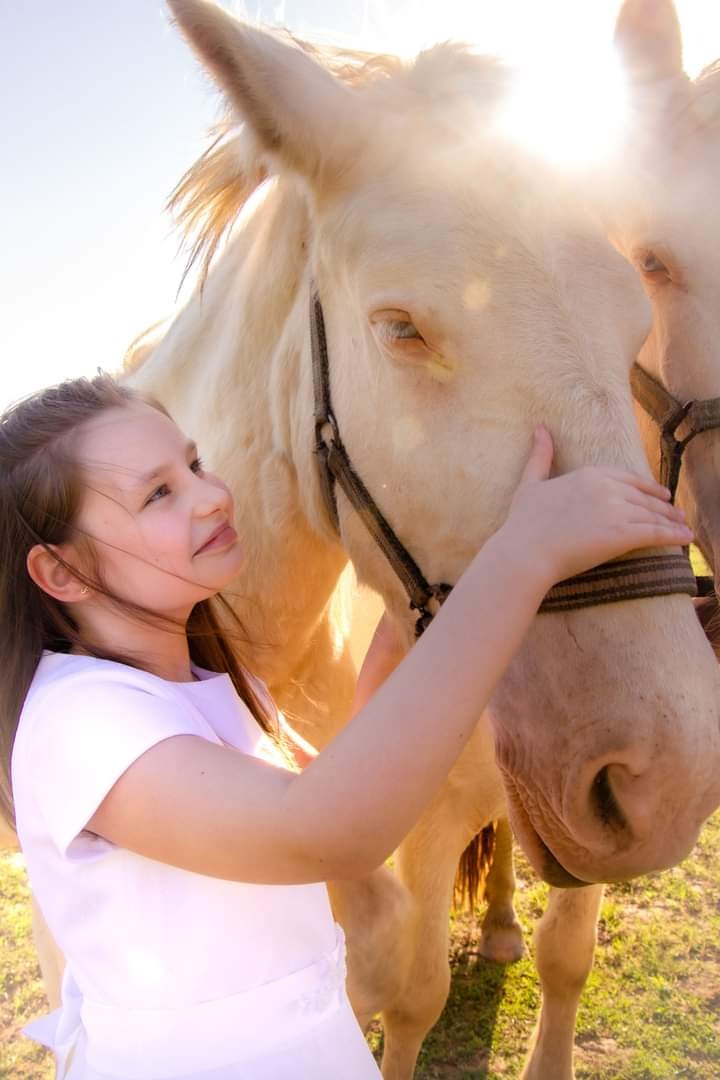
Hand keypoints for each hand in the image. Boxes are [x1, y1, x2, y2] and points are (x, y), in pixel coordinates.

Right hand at [499, 426, 693, 586]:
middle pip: (644, 496)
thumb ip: (540, 456)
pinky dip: (674, 536)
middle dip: (663, 506)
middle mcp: (606, 488)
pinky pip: (655, 533)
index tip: (659, 493)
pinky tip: (685, 539)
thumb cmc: (524, 522)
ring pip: (653, 514)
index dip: (647, 487)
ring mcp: (616, 510)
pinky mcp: (622, 534)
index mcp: (589, 474)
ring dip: (671, 522)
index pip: (628, 478)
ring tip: (683, 527)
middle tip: (676, 513)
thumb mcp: (530, 483)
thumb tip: (540, 428)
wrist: (526, 551)